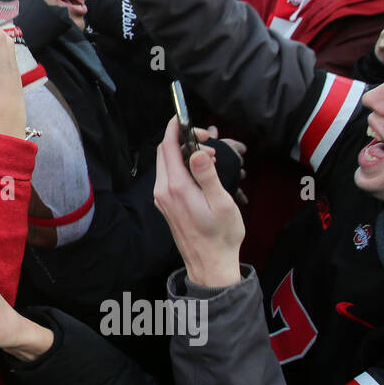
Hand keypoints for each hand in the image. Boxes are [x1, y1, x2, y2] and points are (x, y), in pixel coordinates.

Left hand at [152, 116, 243, 288]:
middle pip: (164, 153)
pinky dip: (182, 166)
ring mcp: (162, 199)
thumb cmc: (220, 237)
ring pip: (166, 164)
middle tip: (208, 141)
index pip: (168, 147)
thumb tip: (197, 151)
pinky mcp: (166, 205)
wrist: (210, 265)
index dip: (176, 129)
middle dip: (183, 139)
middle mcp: (163, 191)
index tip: (187, 119)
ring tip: (209, 158)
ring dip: (184, 153)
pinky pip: (169, 176)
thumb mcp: (221, 203)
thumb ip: (207, 175)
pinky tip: (200, 172)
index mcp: (176, 187)